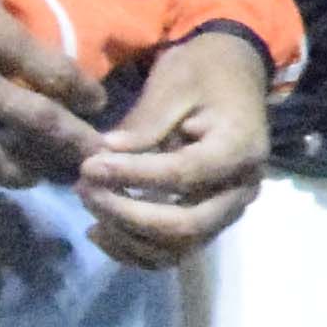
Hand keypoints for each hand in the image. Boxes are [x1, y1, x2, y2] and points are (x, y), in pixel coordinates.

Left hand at [77, 27, 275, 270]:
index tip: (89, 165)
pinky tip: (100, 229)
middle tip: (84, 188)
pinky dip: (134, 250)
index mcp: (240, 148)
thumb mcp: (175, 81)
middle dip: (127, 214)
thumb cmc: (204, 73)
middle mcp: (242, 189)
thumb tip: (107, 153)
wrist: (234, 77)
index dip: (134, 175)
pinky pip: (173, 253)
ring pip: (178, 248)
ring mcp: (228, 210)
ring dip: (126, 236)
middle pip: (186, 226)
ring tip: (90, 202)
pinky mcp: (210, 221)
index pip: (185, 175)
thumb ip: (145, 121)